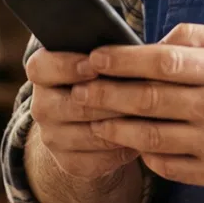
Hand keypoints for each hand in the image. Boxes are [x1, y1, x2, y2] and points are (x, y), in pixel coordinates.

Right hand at [25, 45, 138, 182]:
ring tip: (147, 116)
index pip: (41, 67)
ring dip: (119, 126)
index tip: (94, 65)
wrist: (96, 123)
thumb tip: (162, 40)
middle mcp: (41, 105)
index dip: (66, 66)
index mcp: (43, 72)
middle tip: (138, 93)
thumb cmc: (108, 79)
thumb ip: (118, 50)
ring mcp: (52, 137)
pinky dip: (120, 150)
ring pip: (88, 133)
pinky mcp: (68, 162)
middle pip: (71, 104)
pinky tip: (139, 139)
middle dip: (107, 99)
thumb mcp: (107, 60)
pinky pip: (96, 159)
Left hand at [71, 23, 203, 191]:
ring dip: (115, 128)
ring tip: (92, 120)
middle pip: (150, 100)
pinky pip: (168, 165)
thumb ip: (196, 36)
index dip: (123, 60)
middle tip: (79, 90)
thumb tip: (151, 41)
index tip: (94, 57)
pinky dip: (144, 154)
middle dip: (107, 94)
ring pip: (152, 137)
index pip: (164, 62)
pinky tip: (129, 144)